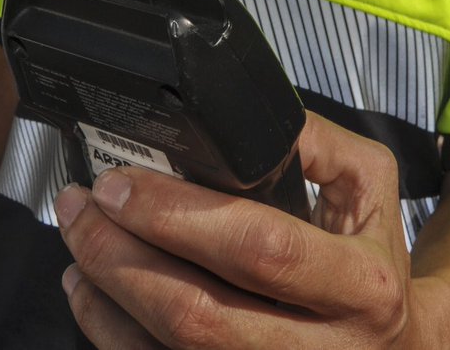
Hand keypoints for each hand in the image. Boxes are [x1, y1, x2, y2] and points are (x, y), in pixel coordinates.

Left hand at [54, 111, 419, 348]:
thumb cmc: (371, 265)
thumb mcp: (369, 187)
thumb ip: (313, 142)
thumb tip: (238, 121)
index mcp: (360, 286)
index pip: (258, 250)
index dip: (177, 217)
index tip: (122, 184)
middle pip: (198, 317)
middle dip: (121, 257)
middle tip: (83, 207)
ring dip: (104, 297)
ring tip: (79, 241)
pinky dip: (110, 333)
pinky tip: (91, 292)